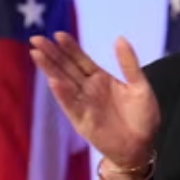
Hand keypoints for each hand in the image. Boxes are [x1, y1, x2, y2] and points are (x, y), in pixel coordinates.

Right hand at [29, 32, 159, 168]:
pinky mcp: (82, 120)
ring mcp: (83, 104)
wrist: (142, 146)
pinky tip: (53, 81)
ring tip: (37, 54)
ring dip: (50, 69)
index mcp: (101, 79)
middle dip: (52, 54)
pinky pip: (70, 105)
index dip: (70, 48)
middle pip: (66, 68)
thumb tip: (120, 38)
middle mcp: (88, 89)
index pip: (81, 60)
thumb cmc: (143, 117)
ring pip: (63, 83)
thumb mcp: (140, 86)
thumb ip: (128, 64)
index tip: (58, 34)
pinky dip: (62, 93)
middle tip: (36, 39)